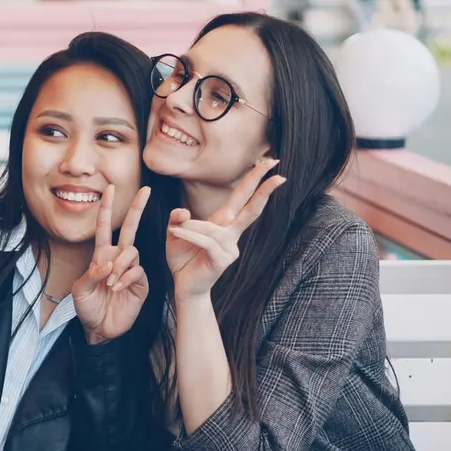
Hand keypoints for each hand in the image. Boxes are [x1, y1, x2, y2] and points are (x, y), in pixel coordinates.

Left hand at [72, 185, 151, 343]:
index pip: (105, 228)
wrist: (100, 328)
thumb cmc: (88, 307)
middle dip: (137, 209)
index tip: (110, 189)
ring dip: (119, 265)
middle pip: (130, 229)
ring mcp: (131, 269)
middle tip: (145, 190)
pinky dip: (125, 278)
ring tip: (109, 283)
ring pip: (131, 252)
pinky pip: (136, 271)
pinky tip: (117, 288)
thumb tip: (106, 263)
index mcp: (101, 256)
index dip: (107, 209)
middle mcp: (118, 258)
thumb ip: (91, 275)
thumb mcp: (80, 291)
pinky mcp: (140, 282)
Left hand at [166, 158, 284, 299]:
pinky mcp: (222, 260)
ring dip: (192, 227)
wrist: (184, 287)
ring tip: (174, 231)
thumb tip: (183, 211)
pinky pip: (205, 241)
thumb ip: (178, 219)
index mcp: (223, 224)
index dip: (255, 180)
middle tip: (276, 168)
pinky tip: (175, 233)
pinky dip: (190, 235)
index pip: (242, 198)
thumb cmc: (183, 259)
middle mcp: (231, 235)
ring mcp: (229, 248)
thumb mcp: (176, 233)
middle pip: (250, 208)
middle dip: (262, 187)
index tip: (270, 162)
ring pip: (214, 229)